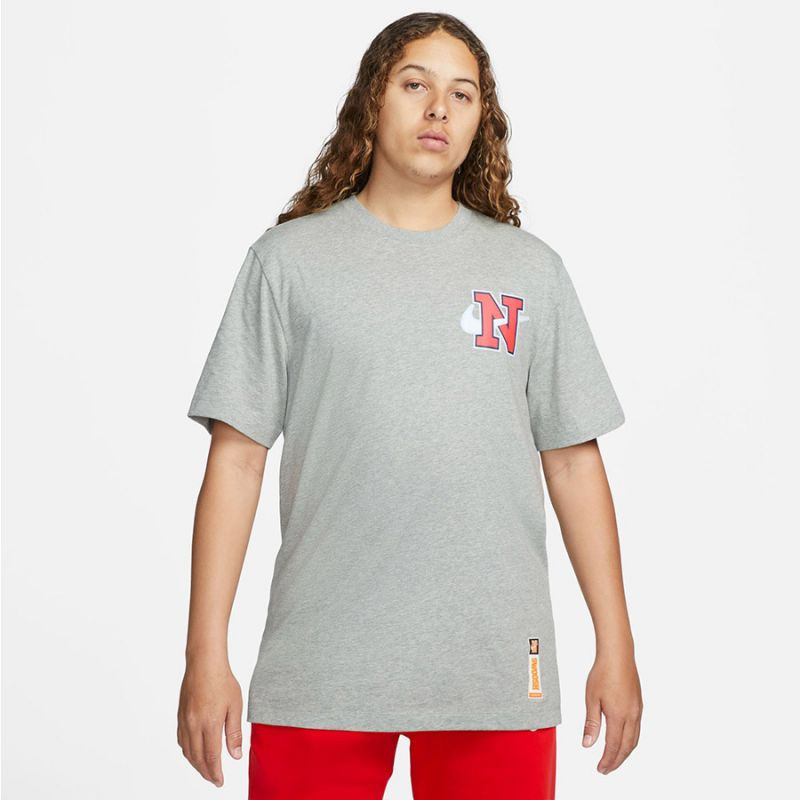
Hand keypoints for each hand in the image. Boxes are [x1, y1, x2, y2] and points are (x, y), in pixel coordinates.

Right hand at [177, 660, 243, 787]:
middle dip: (206, 772)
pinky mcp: (180, 716)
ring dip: (196, 764)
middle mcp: (194, 725)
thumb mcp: (235, 706)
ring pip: (187, 751)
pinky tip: (194, 752)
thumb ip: (234, 733)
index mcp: (210, 724)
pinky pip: (181, 740)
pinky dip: (188, 751)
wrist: (204, 663)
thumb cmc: (223, 680)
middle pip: (197, 758)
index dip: (215, 773)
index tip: (220, 781)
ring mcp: (184, 721)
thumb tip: (235, 756)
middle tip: (215, 779)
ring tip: (206, 769)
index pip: (211, 757)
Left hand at [582, 651, 642, 774]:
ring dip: (625, 752)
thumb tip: (587, 744)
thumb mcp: (591, 699)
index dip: (607, 760)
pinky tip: (623, 739)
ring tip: (614, 758)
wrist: (618, 655)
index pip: (614, 746)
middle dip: (617, 760)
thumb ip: (591, 723)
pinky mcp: (639, 704)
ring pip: (634, 739)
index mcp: (618, 716)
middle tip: (607, 769)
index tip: (600, 769)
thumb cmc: (603, 672)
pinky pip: (637, 729)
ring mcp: (637, 710)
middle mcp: (632, 715)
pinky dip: (630, 740)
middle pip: (627, 747)